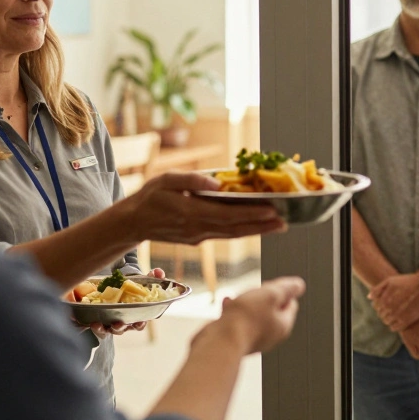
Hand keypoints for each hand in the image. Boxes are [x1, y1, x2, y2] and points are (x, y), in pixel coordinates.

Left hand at [80, 269, 164, 334]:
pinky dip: (97, 327)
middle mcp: (125, 322)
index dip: (140, 324)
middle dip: (121, 327)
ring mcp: (113, 323)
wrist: (117, 289)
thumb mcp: (143, 282)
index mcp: (136, 316)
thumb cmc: (133, 289)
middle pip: (124, 328)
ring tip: (102, 323)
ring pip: (111, 329)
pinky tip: (94, 323)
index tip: (140, 322)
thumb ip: (152, 277)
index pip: (140, 323)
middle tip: (119, 323)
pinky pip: (100, 328)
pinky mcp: (102, 322)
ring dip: (106, 327)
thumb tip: (159, 272)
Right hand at [115, 172, 286, 244]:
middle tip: (286, 221)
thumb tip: (217, 183)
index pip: (228, 215)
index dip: (252, 214)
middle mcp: (197, 229)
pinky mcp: (198, 239)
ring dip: (257, 231)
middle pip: (236, 228)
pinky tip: (256, 227)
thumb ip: (191, 180)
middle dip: (262, 226)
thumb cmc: (149, 197)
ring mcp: (198, 237)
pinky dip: (243, 231)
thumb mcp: (165, 180)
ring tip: (279, 225)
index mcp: (191, 213)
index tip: (272, 211)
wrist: (132, 222)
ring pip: (233, 235)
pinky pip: (225, 235)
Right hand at [213, 276, 305, 354]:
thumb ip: (286, 289)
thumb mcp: (270, 295)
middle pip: (271, 309)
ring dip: (244, 303)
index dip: (280, 290)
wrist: (219, 341)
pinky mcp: (236, 340)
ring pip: (252, 314)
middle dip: (260, 297)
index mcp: (283, 326)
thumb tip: (299, 285)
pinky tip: (226, 304)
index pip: (290, 304)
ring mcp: (252, 339)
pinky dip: (233, 311)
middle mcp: (270, 335)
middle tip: (252, 293)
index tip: (268, 287)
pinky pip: (237, 321)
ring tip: (237, 298)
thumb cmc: (244, 319)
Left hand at [369, 274, 418, 331]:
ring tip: (397, 313)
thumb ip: (377, 289)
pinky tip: (400, 319)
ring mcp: (397, 316)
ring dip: (389, 319)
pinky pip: (394, 328)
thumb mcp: (390, 281)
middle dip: (384, 312)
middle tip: (393, 308)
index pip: (376, 307)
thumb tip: (369, 298)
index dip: (380, 305)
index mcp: (383, 299)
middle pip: (381, 315)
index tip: (387, 303)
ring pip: (387, 322)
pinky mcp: (406, 321)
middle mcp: (388, 308)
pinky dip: (395, 325)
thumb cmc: (407, 281)